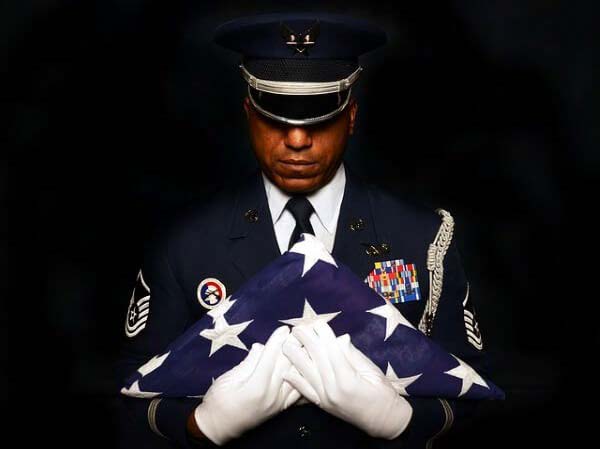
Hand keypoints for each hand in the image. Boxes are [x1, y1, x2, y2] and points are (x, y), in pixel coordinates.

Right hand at [193, 325, 300, 444]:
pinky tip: (309, 368)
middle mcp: (271, 395)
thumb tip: (261, 347)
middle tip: (301, 331)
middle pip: (287, 364)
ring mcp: (279, 403)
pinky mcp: (281, 408)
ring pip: (297, 377)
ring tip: (307, 345)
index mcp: (256, 386)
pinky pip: (298, 392)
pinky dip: (305, 378)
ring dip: (302, 360)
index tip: (285, 328)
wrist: (218, 428)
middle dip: (294, 346)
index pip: (271, 357)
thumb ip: (248, 362)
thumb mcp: (229, 378)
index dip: (278, 340)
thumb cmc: (219, 401)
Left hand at [282, 322, 412, 439]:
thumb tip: (339, 338)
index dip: (323, 334)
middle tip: (298, 327)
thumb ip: (353, 355)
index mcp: (347, 380)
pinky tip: (286, 368)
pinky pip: (303, 390)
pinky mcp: (321, 405)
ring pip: (305, 373)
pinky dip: (294, 379)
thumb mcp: (372, 371)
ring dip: (296, 355)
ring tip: (289, 341)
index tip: (317, 322)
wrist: (383, 421)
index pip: (331, 351)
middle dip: (306, 340)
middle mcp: (332, 390)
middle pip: (315, 359)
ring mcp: (324, 399)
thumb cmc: (382, 393)